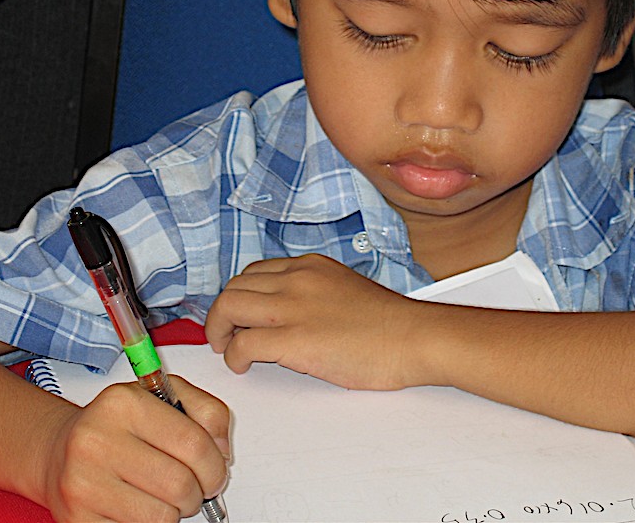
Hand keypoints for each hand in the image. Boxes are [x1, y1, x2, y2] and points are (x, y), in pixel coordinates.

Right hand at [42, 377, 229, 521]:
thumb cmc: (118, 426)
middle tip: (192, 487)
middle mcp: (96, 440)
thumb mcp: (165, 397)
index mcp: (122, 404)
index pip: (194, 444)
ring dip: (174, 511)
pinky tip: (141, 507)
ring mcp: (82, 483)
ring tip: (164, 496)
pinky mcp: (77, 519)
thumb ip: (206, 411)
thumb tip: (222, 451)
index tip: (215, 471)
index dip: (215, 465)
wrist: (59, 451)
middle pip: (181, 484)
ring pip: (162, 516)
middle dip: (197, 492)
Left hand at [205, 254, 424, 389]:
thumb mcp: (345, 289)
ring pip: (228, 308)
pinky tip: (244, 366)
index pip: (254, 272)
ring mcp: (293, 308)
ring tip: (228, 348)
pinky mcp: (293, 340)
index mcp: (310, 267)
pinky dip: (234, 358)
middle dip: (222, 312)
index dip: (240, 295)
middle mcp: (296, 280)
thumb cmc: (390, 324)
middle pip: (234, 287)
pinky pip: (242, 345)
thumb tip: (293, 312)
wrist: (414, 338)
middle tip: (225, 333)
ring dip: (220, 331)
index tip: (238, 313)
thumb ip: (314, 293)